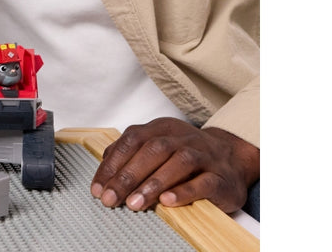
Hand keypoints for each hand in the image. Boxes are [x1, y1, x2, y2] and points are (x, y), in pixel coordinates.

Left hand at [90, 117, 258, 213]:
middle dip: (127, 176)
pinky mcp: (221, 177)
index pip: (132, 140)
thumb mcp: (158, 146)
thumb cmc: (187, 155)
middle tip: (111, 199)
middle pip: (153, 150)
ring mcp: (204, 155)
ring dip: (153, 184)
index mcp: (163, 128)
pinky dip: (184, 192)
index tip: (99, 188)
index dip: (113, 163)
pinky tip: (167, 202)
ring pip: (178, 163)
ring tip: (134, 204)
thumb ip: (131, 154)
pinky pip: (203, 182)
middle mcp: (183, 138)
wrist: (233, 158)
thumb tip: (103, 174)